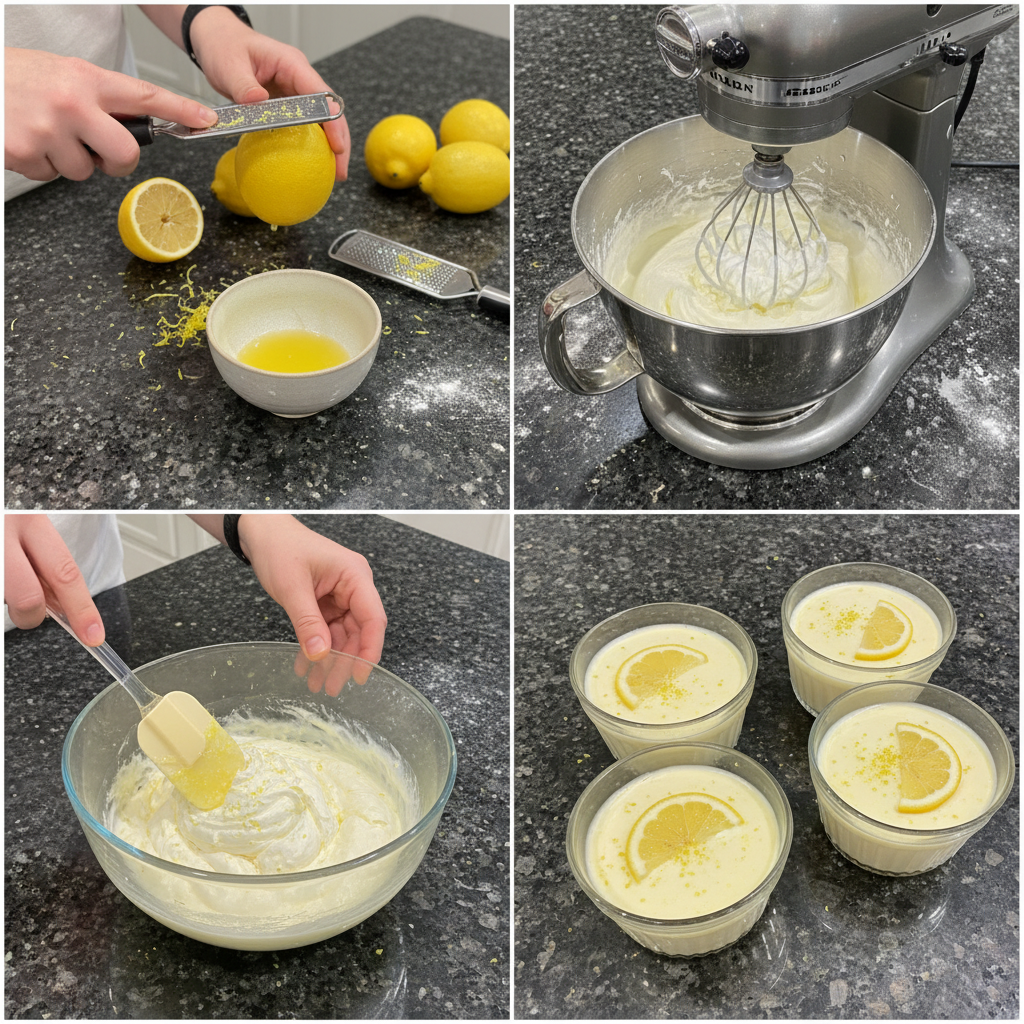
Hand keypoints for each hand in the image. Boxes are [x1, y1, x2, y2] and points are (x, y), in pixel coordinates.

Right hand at [4, 48, 216, 181]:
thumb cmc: (17, 78)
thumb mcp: (63, 74)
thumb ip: (99, 98)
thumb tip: (134, 125)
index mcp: (85, 79)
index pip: (144, 96)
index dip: (180, 110)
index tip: (205, 119)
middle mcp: (72, 103)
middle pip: (126, 153)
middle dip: (117, 161)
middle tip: (98, 151)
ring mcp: (49, 129)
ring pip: (86, 171)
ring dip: (69, 160)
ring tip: (44, 131)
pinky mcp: (26, 152)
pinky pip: (52, 176)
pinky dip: (41, 164)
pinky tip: (25, 139)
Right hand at [4, 515, 104, 644]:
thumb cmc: (6, 518)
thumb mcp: (30, 526)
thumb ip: (47, 563)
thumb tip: (63, 607)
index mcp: (31, 522)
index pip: (65, 573)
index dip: (82, 609)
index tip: (94, 635)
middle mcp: (4, 534)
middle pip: (27, 598)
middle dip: (31, 615)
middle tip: (31, 611)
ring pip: (5, 599)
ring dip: (7, 597)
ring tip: (8, 573)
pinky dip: (1, 592)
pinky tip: (2, 576)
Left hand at [188, 8, 350, 179]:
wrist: (218, 40)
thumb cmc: (225, 46)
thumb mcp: (229, 65)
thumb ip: (243, 85)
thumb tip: (258, 101)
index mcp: (291, 64)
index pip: (321, 94)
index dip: (333, 121)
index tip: (338, 146)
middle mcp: (299, 77)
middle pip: (330, 111)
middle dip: (339, 140)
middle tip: (340, 171)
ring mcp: (296, 90)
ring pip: (322, 120)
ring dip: (330, 146)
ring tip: (333, 174)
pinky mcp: (288, 102)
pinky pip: (306, 124)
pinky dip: (312, 144)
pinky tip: (313, 162)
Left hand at [239, 515, 385, 669]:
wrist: (262, 533)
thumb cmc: (280, 548)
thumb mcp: (292, 587)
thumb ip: (307, 622)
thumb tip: (320, 654)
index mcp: (355, 576)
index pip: (373, 618)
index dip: (370, 649)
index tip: (361, 674)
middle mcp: (353, 586)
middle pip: (359, 631)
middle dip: (345, 660)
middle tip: (331, 686)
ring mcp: (340, 595)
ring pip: (342, 635)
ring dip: (330, 658)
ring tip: (316, 683)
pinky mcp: (326, 602)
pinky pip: (326, 630)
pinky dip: (316, 647)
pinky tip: (305, 665)